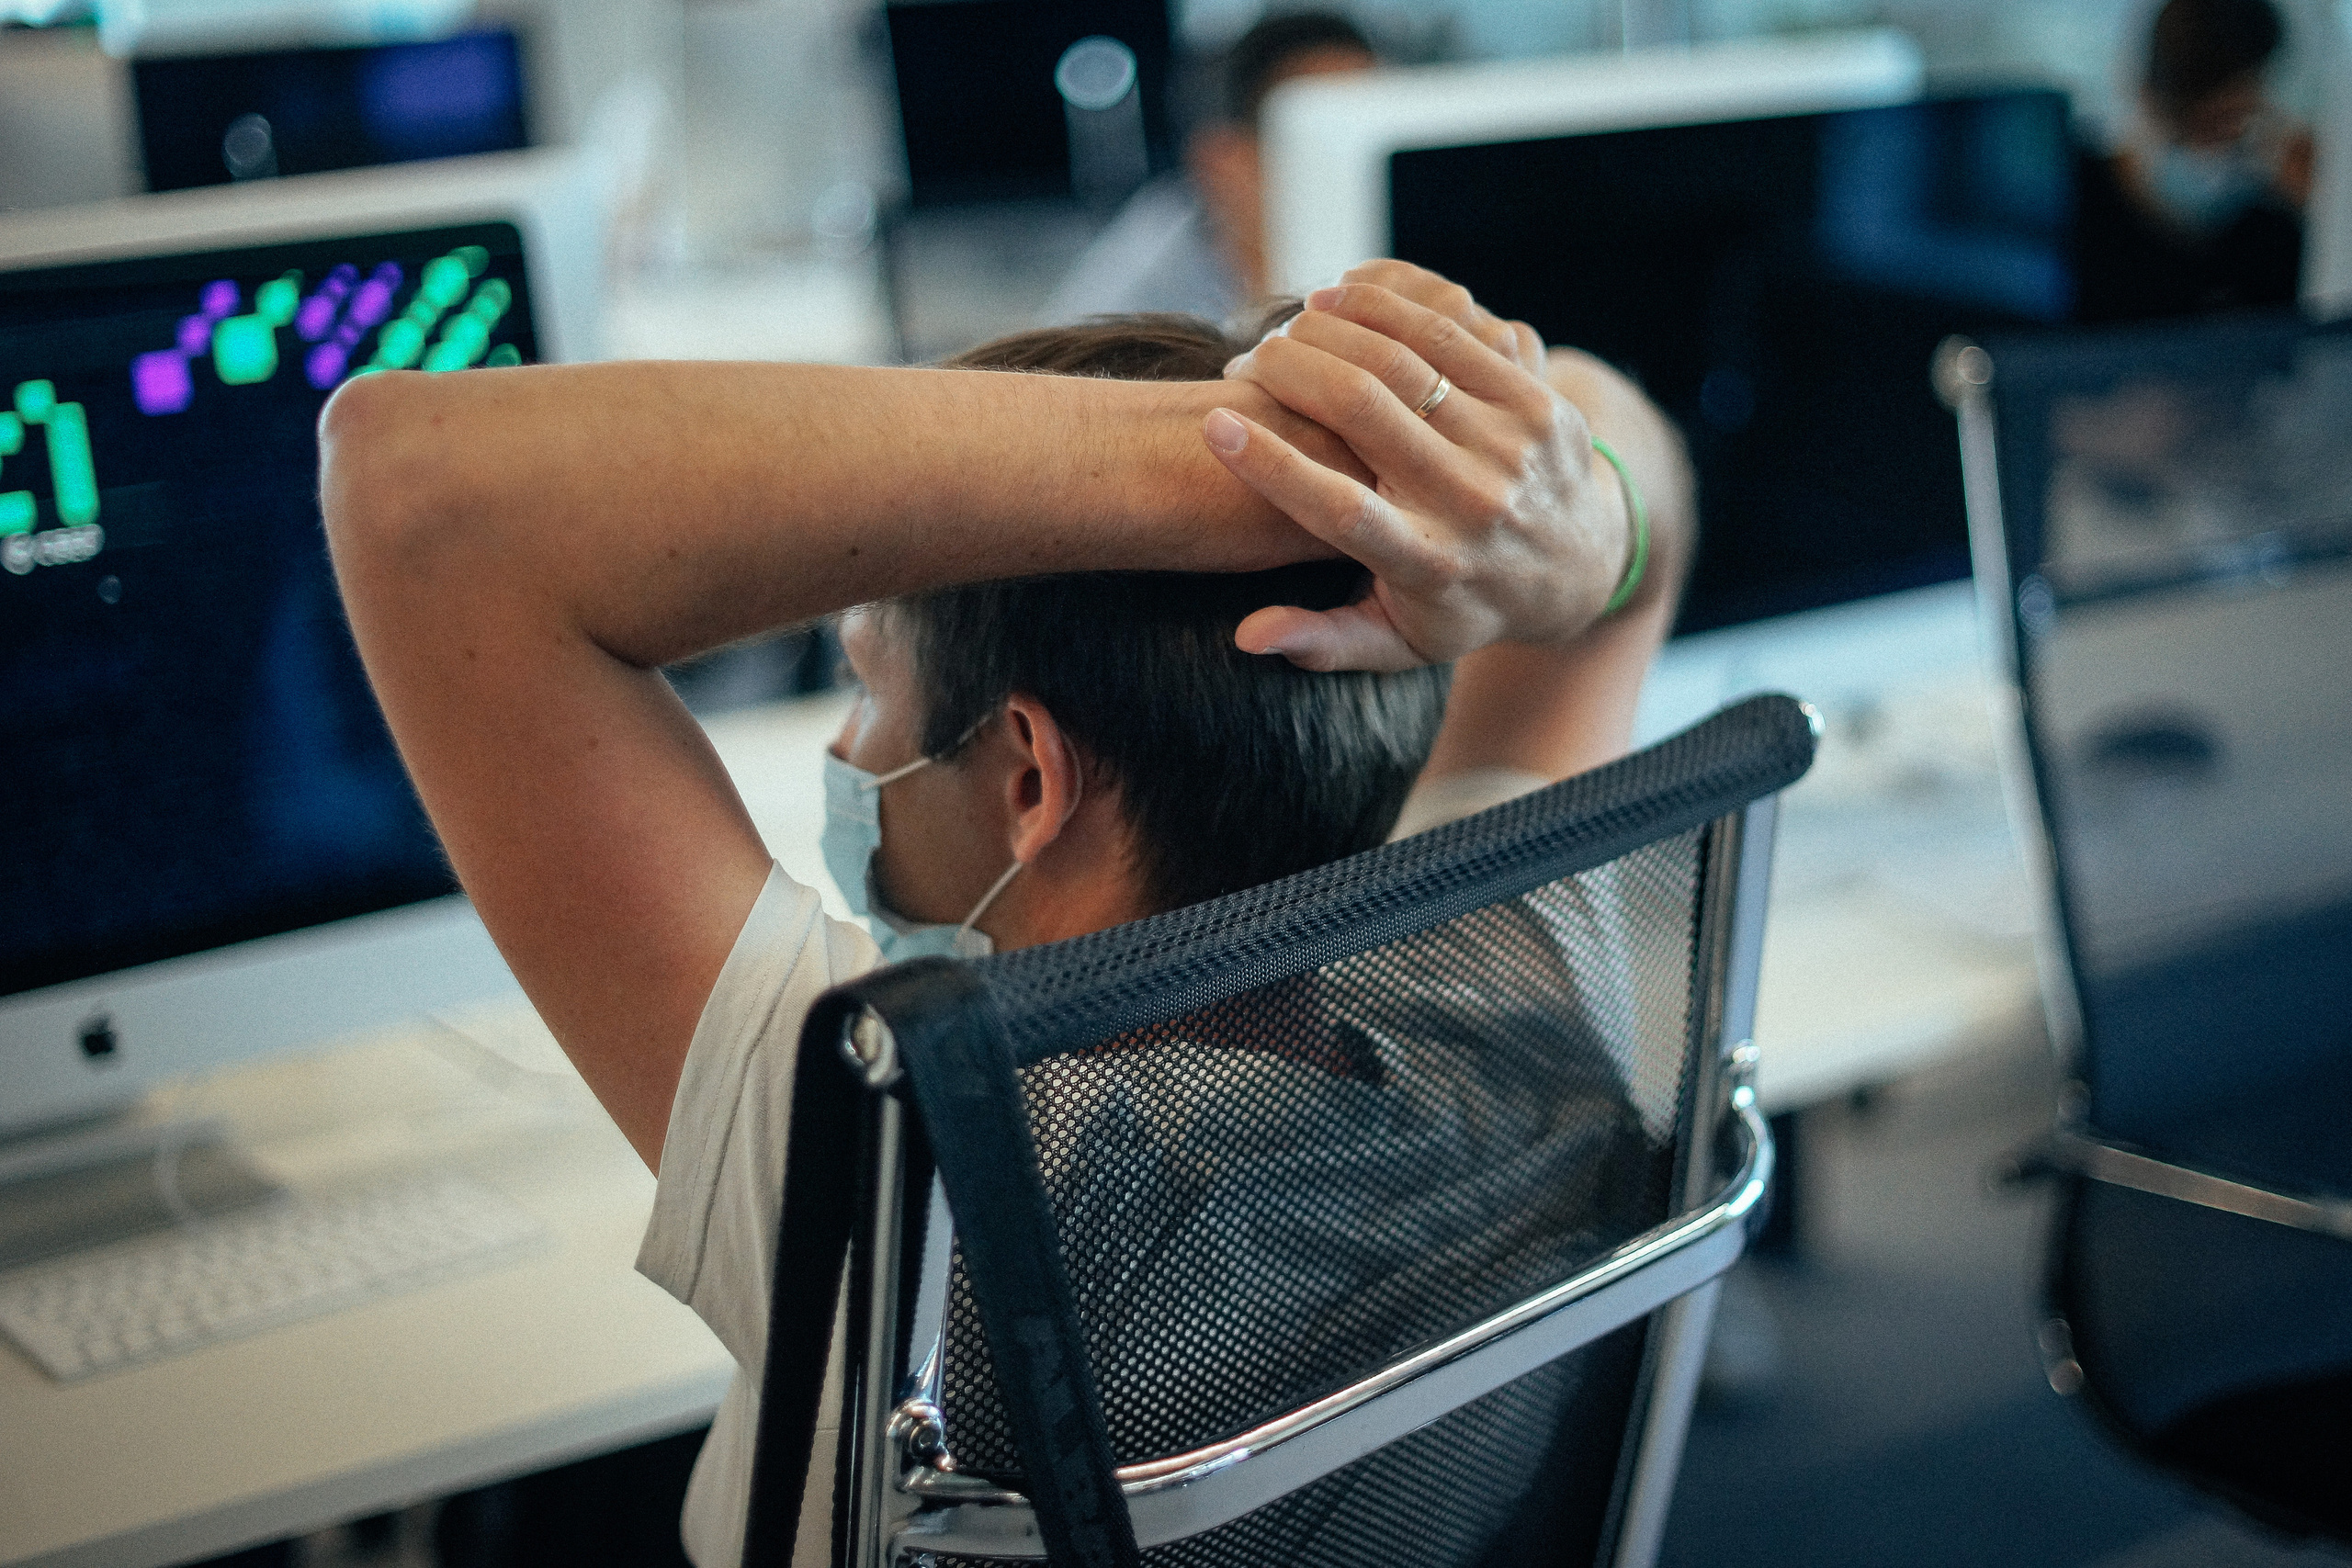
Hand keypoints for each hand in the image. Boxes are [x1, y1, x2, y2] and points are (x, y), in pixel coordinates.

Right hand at [1203, 260, 1630, 671]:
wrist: (1581, 565)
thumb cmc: (1464, 605)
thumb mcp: (1400, 643)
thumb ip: (1323, 642)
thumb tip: (1248, 637)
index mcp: (1430, 565)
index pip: (1340, 509)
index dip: (1272, 466)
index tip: (1215, 426)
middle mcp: (1474, 503)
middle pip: (1363, 410)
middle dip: (1289, 371)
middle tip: (1246, 362)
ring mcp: (1511, 445)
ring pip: (1403, 359)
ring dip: (1330, 330)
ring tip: (1284, 328)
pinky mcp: (1536, 399)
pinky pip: (1449, 331)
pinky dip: (1386, 308)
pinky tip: (1340, 300)